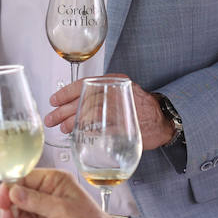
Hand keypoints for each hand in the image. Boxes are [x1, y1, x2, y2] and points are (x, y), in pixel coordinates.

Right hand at [0, 168, 118, 217]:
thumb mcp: (63, 211)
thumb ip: (36, 201)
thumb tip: (13, 191)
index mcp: (52, 182)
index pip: (24, 178)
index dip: (10, 188)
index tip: (1, 201)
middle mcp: (45, 194)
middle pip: (16, 197)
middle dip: (12, 212)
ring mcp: (41, 212)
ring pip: (18, 216)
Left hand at [46, 74, 168, 149]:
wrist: (164, 120)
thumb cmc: (139, 109)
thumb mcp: (118, 94)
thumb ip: (100, 96)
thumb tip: (71, 107)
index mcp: (113, 81)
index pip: (84, 83)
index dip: (65, 93)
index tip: (53, 101)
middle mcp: (117, 91)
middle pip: (84, 99)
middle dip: (64, 110)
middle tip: (52, 119)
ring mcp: (124, 108)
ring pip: (92, 112)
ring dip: (74, 122)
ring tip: (64, 128)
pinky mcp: (128, 125)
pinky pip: (104, 129)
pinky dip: (90, 132)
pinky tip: (81, 135)